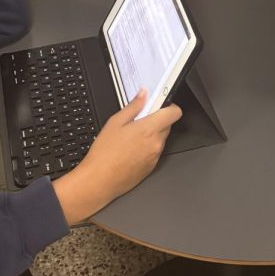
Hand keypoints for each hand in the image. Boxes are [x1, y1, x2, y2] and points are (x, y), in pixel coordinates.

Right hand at [53, 91, 181, 224]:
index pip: (174, 113)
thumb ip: (133, 106)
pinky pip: (154, 152)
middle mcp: (156, 143)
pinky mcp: (151, 168)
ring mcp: (155, 157)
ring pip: (160, 139)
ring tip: (131, 136)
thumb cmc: (105, 153)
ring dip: (152, 134)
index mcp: (150, 129)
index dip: (170, 105)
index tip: (162, 103)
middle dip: (157, 119)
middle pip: (167, 125)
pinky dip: (147, 147)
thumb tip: (143, 94)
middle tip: (140, 119)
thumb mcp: (116, 122)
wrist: (100, 181)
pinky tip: (131, 149)